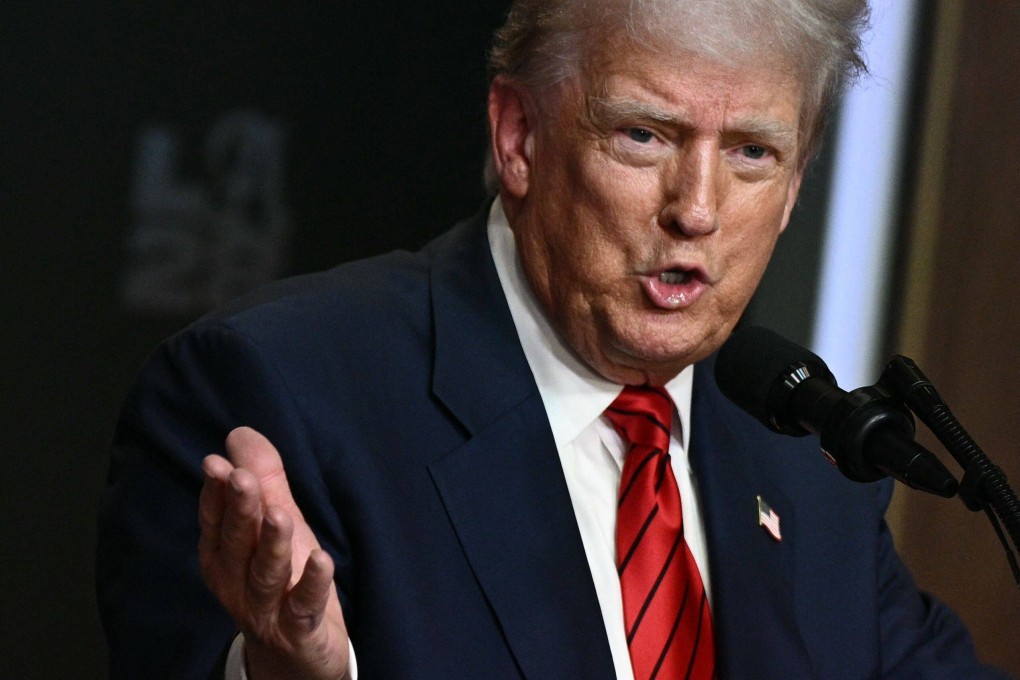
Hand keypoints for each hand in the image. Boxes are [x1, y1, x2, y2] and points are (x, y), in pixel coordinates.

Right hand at [199, 427, 349, 679]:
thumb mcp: (275, 525)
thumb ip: (262, 481)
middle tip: (242, 478)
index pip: (216, 520)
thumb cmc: (284, 579)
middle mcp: (237, 581)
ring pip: (265, 573)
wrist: (296, 654)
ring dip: (271, 543)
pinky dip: (313, 582)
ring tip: (279, 514)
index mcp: (225, 554)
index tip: (217, 464)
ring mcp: (266, 607)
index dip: (216, 493)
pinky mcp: (298, 628)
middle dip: (239, 510)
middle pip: (237, 543)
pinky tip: (322, 559)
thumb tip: (240, 434)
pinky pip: (304, 604)